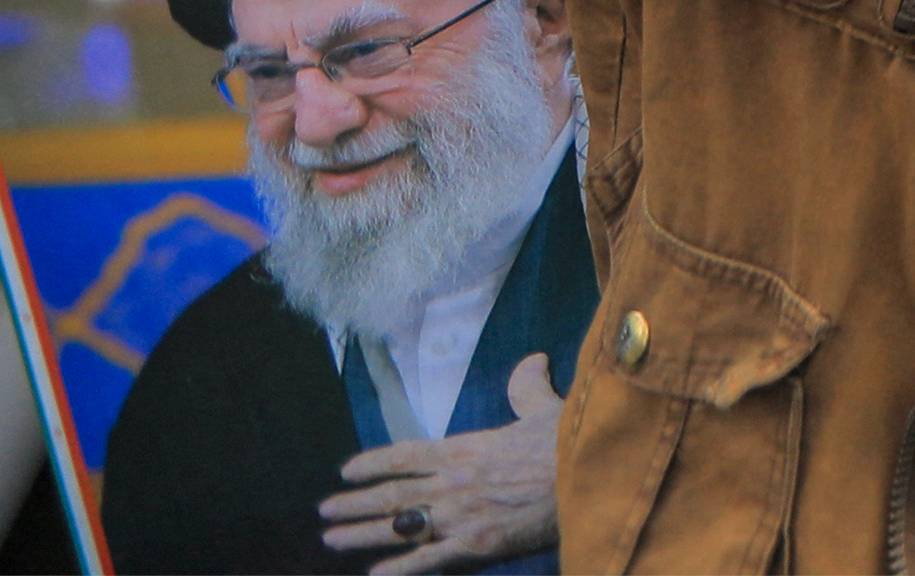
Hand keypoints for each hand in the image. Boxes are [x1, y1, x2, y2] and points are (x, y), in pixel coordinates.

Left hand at [320, 350, 559, 571]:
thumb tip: (532, 360)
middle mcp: (452, 481)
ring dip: (361, 534)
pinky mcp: (475, 545)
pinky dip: (398, 570)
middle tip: (324, 511)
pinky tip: (374, 575)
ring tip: (332, 539)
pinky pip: (427, 560)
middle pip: (392, 493)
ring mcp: (460, 515)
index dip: (373, 462)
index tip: (346, 470)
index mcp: (465, 447)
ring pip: (399, 526)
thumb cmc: (567, 441)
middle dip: (354, 502)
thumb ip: (528, 387)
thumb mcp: (546, 407)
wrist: (590, 475)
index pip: (406, 454)